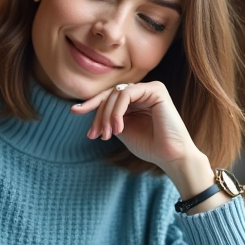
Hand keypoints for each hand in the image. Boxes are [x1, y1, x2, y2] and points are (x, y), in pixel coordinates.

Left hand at [71, 82, 225, 209]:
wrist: (171, 156)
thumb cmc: (150, 146)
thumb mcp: (122, 130)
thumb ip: (109, 117)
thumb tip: (90, 109)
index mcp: (135, 100)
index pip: (109, 97)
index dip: (91, 104)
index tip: (74, 111)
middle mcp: (143, 91)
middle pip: (110, 95)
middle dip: (98, 114)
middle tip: (93, 135)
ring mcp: (150, 88)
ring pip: (116, 94)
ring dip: (107, 115)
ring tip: (106, 134)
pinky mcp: (156, 89)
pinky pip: (127, 94)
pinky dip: (117, 111)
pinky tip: (118, 128)